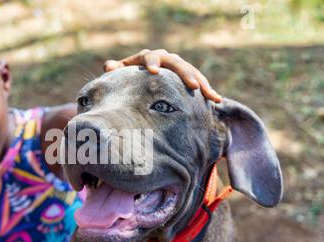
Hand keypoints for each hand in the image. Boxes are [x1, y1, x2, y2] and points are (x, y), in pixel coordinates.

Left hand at [104, 49, 221, 102]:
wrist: (139, 80)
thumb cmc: (126, 79)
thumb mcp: (119, 76)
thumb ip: (115, 72)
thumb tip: (109, 66)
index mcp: (147, 57)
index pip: (150, 57)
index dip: (152, 63)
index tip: (154, 72)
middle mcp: (165, 59)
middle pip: (177, 63)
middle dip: (185, 74)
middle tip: (192, 86)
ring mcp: (177, 67)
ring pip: (192, 72)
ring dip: (202, 84)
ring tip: (211, 95)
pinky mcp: (186, 77)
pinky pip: (199, 82)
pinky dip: (207, 90)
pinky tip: (217, 100)